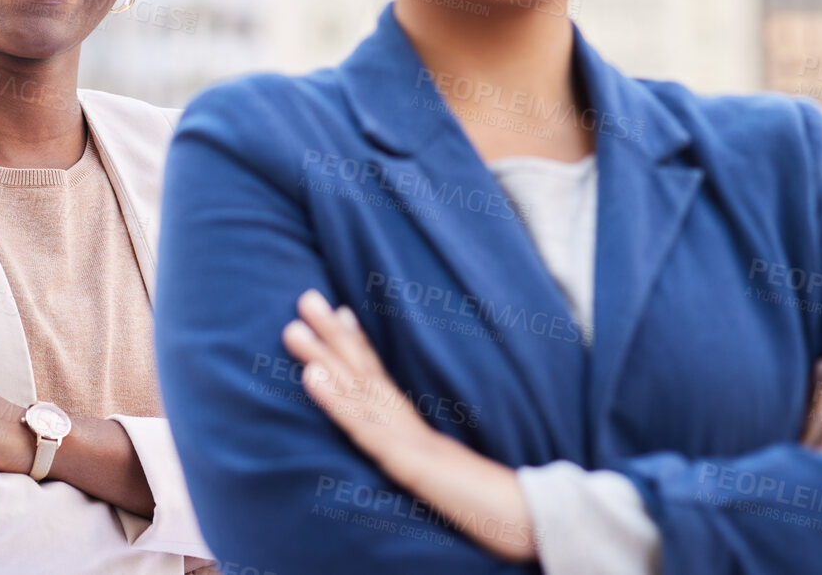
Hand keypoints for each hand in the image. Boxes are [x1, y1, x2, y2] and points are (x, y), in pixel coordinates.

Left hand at [284, 289, 535, 560]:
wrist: (528, 523)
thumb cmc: (489, 505)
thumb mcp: (446, 480)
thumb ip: (431, 463)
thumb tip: (413, 454)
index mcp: (420, 432)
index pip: (385, 382)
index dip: (359, 347)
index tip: (339, 311)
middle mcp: (412, 427)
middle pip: (368, 374)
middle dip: (334, 336)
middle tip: (305, 298)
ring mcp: (410, 442)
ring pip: (360, 392)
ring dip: (325, 358)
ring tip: (293, 329)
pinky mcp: (408, 463)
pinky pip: (365, 429)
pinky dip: (335, 401)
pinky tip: (310, 377)